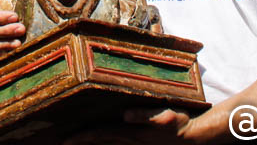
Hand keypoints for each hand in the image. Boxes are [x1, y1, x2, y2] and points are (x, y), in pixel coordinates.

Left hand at [64, 107, 192, 144]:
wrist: (194, 137)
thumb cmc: (179, 124)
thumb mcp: (165, 118)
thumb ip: (145, 115)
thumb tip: (125, 114)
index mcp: (130, 132)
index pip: (100, 134)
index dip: (82, 137)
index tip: (65, 141)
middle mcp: (129, 139)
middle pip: (99, 141)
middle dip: (81, 142)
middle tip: (62, 143)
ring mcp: (135, 142)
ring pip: (107, 144)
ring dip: (91, 144)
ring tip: (75, 142)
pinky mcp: (141, 142)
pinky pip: (117, 144)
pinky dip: (106, 144)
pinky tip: (102, 143)